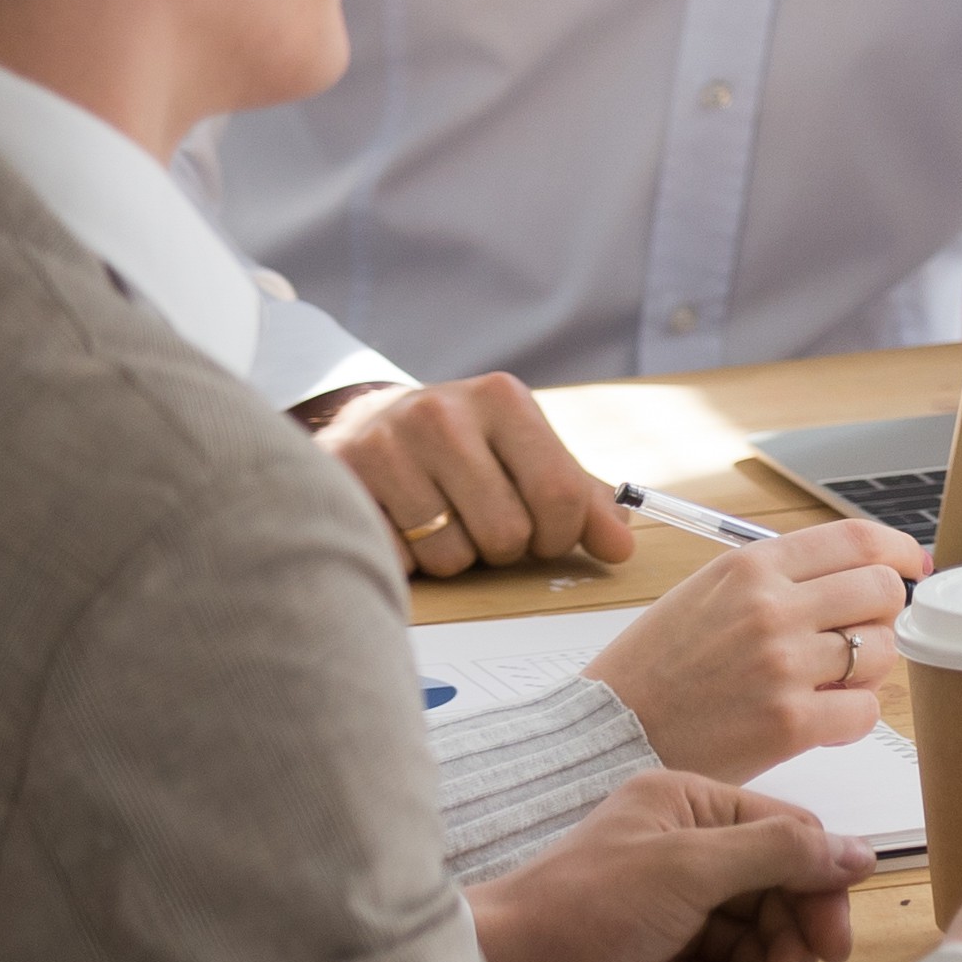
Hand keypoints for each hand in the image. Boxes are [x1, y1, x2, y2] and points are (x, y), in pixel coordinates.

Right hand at [325, 373, 627, 577]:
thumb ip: (581, 500)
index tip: (546, 535)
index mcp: (501, 399)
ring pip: (451, 557)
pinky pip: (399, 563)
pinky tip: (400, 526)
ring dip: (453, 558)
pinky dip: (408, 562)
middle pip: (507, 533)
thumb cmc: (465, 449)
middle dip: (504, 548)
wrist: (366, 422)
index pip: (561, 494)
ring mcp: (384, 444)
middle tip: (483, 524)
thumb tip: (621, 547)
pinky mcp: (340, 480)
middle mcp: (440, 413)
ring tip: (439, 521)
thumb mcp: (524, 455)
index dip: (561, 535)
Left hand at [464, 772, 867, 961]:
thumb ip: (778, 854)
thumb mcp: (688, 869)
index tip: (832, 941)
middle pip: (779, 897)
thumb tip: (857, 852)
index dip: (819, 890)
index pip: (791, 838)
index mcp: (692, 807)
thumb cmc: (577, 910)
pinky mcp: (662, 961)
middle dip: (783, 946)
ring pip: (754, 944)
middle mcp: (688, 852)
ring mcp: (675, 909)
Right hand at [579, 517, 930, 779]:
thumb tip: (850, 573)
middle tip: (864, 633)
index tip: (912, 564)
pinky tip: (821, 718)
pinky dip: (852, 717)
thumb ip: (774, 579)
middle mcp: (772, 608)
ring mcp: (783, 665)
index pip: (856, 539)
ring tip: (831, 681)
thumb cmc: (653, 668)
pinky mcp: (789, 723)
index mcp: (749, 567)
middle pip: (883, 592)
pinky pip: (864, 713)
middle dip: (885, 613)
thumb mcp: (705, 593)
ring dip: (869, 670)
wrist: (607, 732)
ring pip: (882, 653)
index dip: (898, 550)